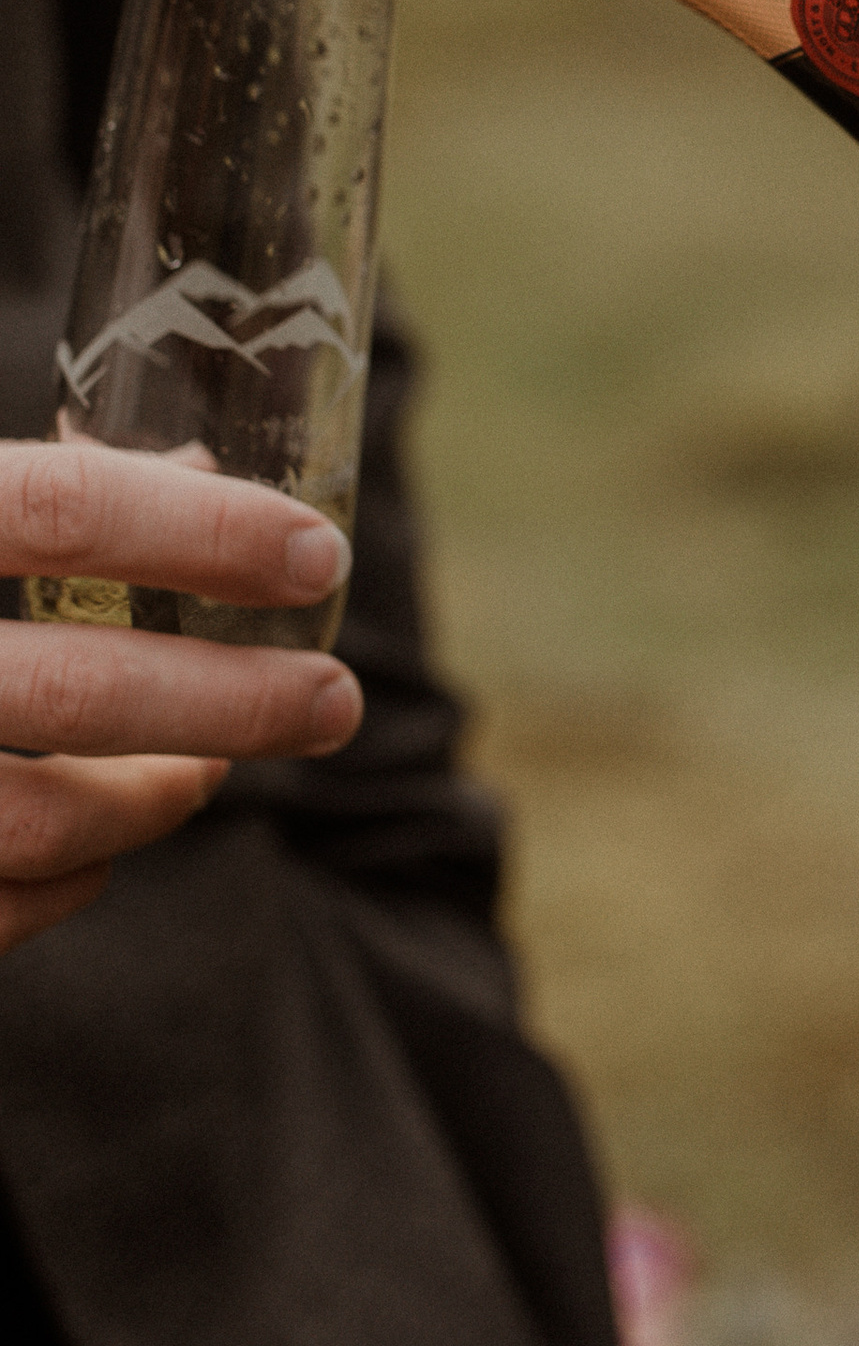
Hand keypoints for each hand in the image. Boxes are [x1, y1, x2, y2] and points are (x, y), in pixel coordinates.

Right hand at [0, 444, 360, 957]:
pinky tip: (99, 841)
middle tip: (333, 701)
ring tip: (211, 771)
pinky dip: (70, 873)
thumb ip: (37, 492)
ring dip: (157, 798)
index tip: (318, 557)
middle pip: (79, 690)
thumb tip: (204, 471)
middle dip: (234, 700)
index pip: (63, 509)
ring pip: (44, 819)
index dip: (207, 533)